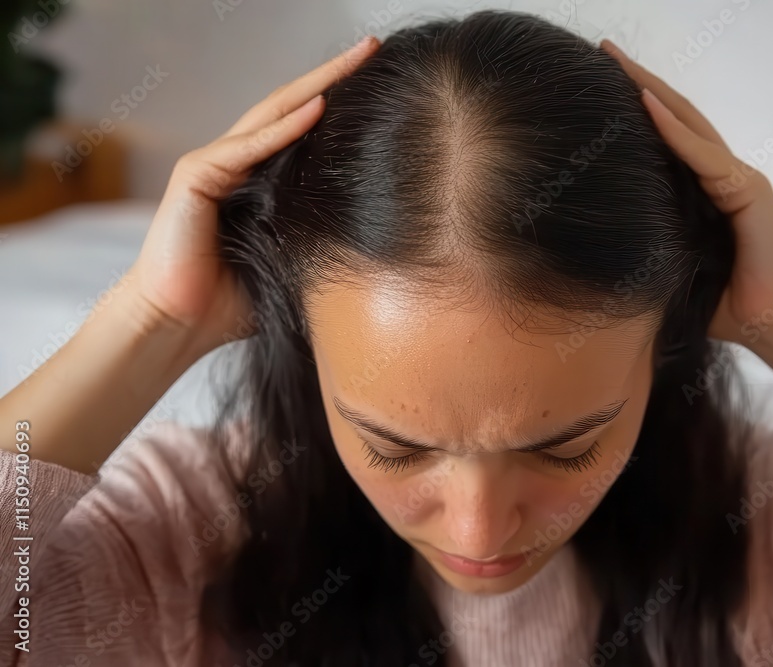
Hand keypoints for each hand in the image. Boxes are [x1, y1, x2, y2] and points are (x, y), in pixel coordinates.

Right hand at [126, 36, 380, 352]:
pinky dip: (284, 128)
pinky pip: (248, 147)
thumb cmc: (232, 302)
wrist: (179, 325)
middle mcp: (237, 163)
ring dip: (316, 85)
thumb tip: (377, 238)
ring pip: (272, 114)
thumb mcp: (291, 261)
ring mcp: (214, 164)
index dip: (340, 102)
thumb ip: (319, 237)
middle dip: (333, 75)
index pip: (306, 129)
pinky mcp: (196, 176)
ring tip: (356, 61)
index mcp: (260, 180)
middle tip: (373, 48)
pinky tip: (319, 107)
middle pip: (292, 107)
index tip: (382, 83)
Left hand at [601, 39, 772, 347]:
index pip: (667, 140)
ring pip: (689, 125)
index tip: (601, 87)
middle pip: (676, 119)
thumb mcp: (678, 268)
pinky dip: (674, 130)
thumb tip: (602, 252)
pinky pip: (704, 155)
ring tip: (618, 63)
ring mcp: (738, 179)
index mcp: (705, 193)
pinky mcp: (750, 191)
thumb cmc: (730, 305)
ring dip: (652, 91)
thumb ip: (653, 248)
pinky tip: (646, 104)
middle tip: (605, 52)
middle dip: (640, 84)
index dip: (638, 110)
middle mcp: (723, 177)